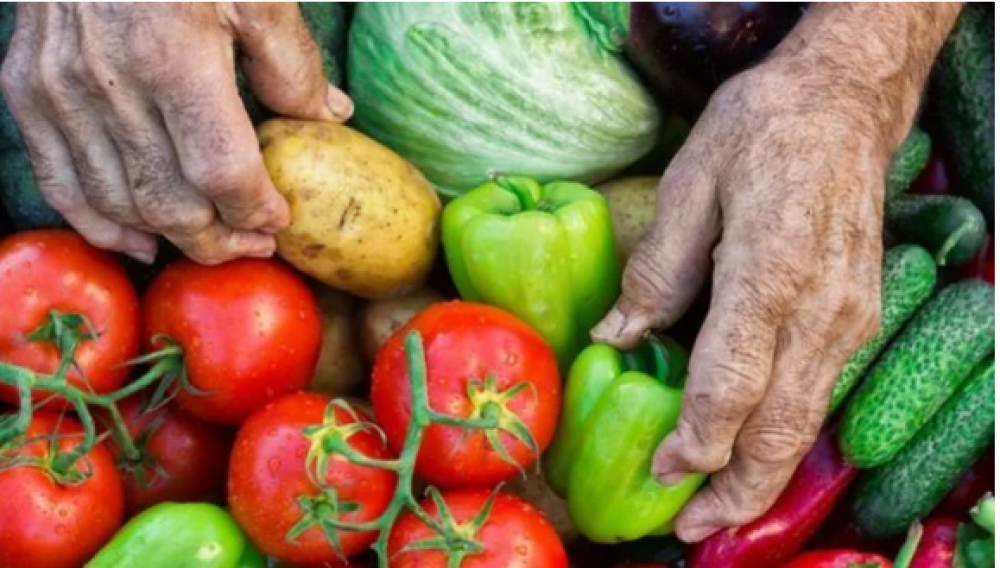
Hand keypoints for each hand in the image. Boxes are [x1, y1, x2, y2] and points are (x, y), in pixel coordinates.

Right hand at [1, 3, 351, 263]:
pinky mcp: (27, 89)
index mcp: (175, 56)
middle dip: (218, 240)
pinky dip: (98, 224)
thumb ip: (291, 61)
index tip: (278, 219)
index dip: (255, 210)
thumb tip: (327, 115)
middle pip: (169, 202)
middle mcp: (110, 82)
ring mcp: (59, 89)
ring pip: (117, 203)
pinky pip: (59, 181)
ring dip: (168, 238)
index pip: (221, 171)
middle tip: (253, 243)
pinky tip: (137, 241)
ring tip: (210, 242)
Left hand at [592, 61, 887, 541]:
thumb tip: (617, 340)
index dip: (693, 442)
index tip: (660, 473)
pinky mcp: (857, 315)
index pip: (731, 388)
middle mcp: (821, 311)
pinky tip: (749, 448)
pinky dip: (784, 437)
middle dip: (735, 491)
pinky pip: (818, 394)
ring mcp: (848, 317)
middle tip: (691, 528)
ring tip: (716, 508)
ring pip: (806, 423)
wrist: (846, 103)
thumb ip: (656, 269)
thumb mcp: (690, 182)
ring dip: (762, 475)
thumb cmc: (762, 129)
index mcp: (770, 274)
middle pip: (780, 430)